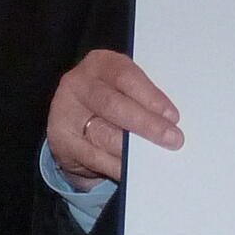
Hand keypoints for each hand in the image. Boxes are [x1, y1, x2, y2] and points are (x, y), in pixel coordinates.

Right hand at [47, 49, 181, 187]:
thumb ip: (142, 99)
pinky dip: (116, 166)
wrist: (72, 122)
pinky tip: (133, 170)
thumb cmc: (109, 101)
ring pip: (103, 134)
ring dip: (133, 150)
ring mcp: (66, 111)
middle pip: (114, 105)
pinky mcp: (61, 139)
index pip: (126, 76)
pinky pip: (93, 156)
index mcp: (100, 63)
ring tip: (155, 158)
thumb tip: (170, 122)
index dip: (151, 97)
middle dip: (147, 124)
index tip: (173, 116)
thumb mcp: (123, 90)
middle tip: (173, 140)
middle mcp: (79, 83)